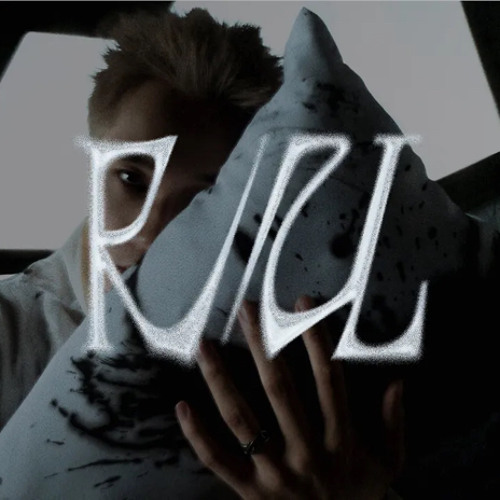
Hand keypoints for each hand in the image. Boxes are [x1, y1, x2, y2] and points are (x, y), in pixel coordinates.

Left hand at [176, 297, 404, 499]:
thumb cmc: (362, 494)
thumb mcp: (390, 463)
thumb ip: (394, 424)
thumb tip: (398, 384)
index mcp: (342, 441)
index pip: (328, 379)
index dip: (316, 339)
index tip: (303, 305)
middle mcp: (306, 454)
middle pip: (280, 390)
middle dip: (263, 345)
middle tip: (247, 309)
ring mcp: (275, 475)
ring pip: (242, 420)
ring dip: (221, 380)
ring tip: (204, 346)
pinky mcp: (250, 493)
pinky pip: (219, 462)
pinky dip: (199, 436)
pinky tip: (182, 406)